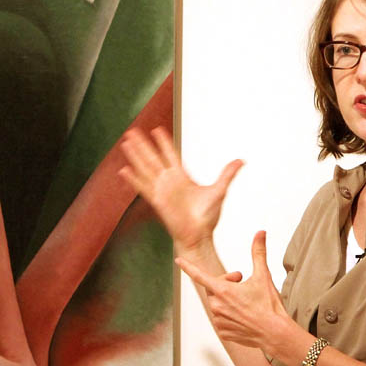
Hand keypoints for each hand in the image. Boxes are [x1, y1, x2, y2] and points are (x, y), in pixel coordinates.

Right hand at [119, 127, 242, 251]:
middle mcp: (169, 182)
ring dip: (136, 156)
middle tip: (133, 131)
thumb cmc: (207, 217)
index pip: (171, 155)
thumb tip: (241, 160)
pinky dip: (134, 180)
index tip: (157, 130)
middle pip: (153, 158)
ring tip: (126, 143)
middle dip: (143, 145)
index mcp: (182, 177)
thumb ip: (227, 174)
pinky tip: (124, 170)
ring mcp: (161, 190)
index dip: (164, 143)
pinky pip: (143, 188)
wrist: (199, 236)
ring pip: (145, 168)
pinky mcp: (157, 201)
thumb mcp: (219, 191)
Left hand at [176, 231, 295, 351]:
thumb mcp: (263, 275)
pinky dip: (230, 316)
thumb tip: (260, 233)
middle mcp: (217, 306)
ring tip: (245, 303)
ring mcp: (219, 321)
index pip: (199, 275)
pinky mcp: (223, 332)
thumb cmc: (269, 306)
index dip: (188, 267)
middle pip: (214, 288)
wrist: (276, 333)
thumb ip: (258, 252)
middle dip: (225, 284)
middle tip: (241, 284)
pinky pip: (222, 320)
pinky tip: (244, 316)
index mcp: (223, 291)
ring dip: (227, 300)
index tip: (178, 261)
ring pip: (218, 304)